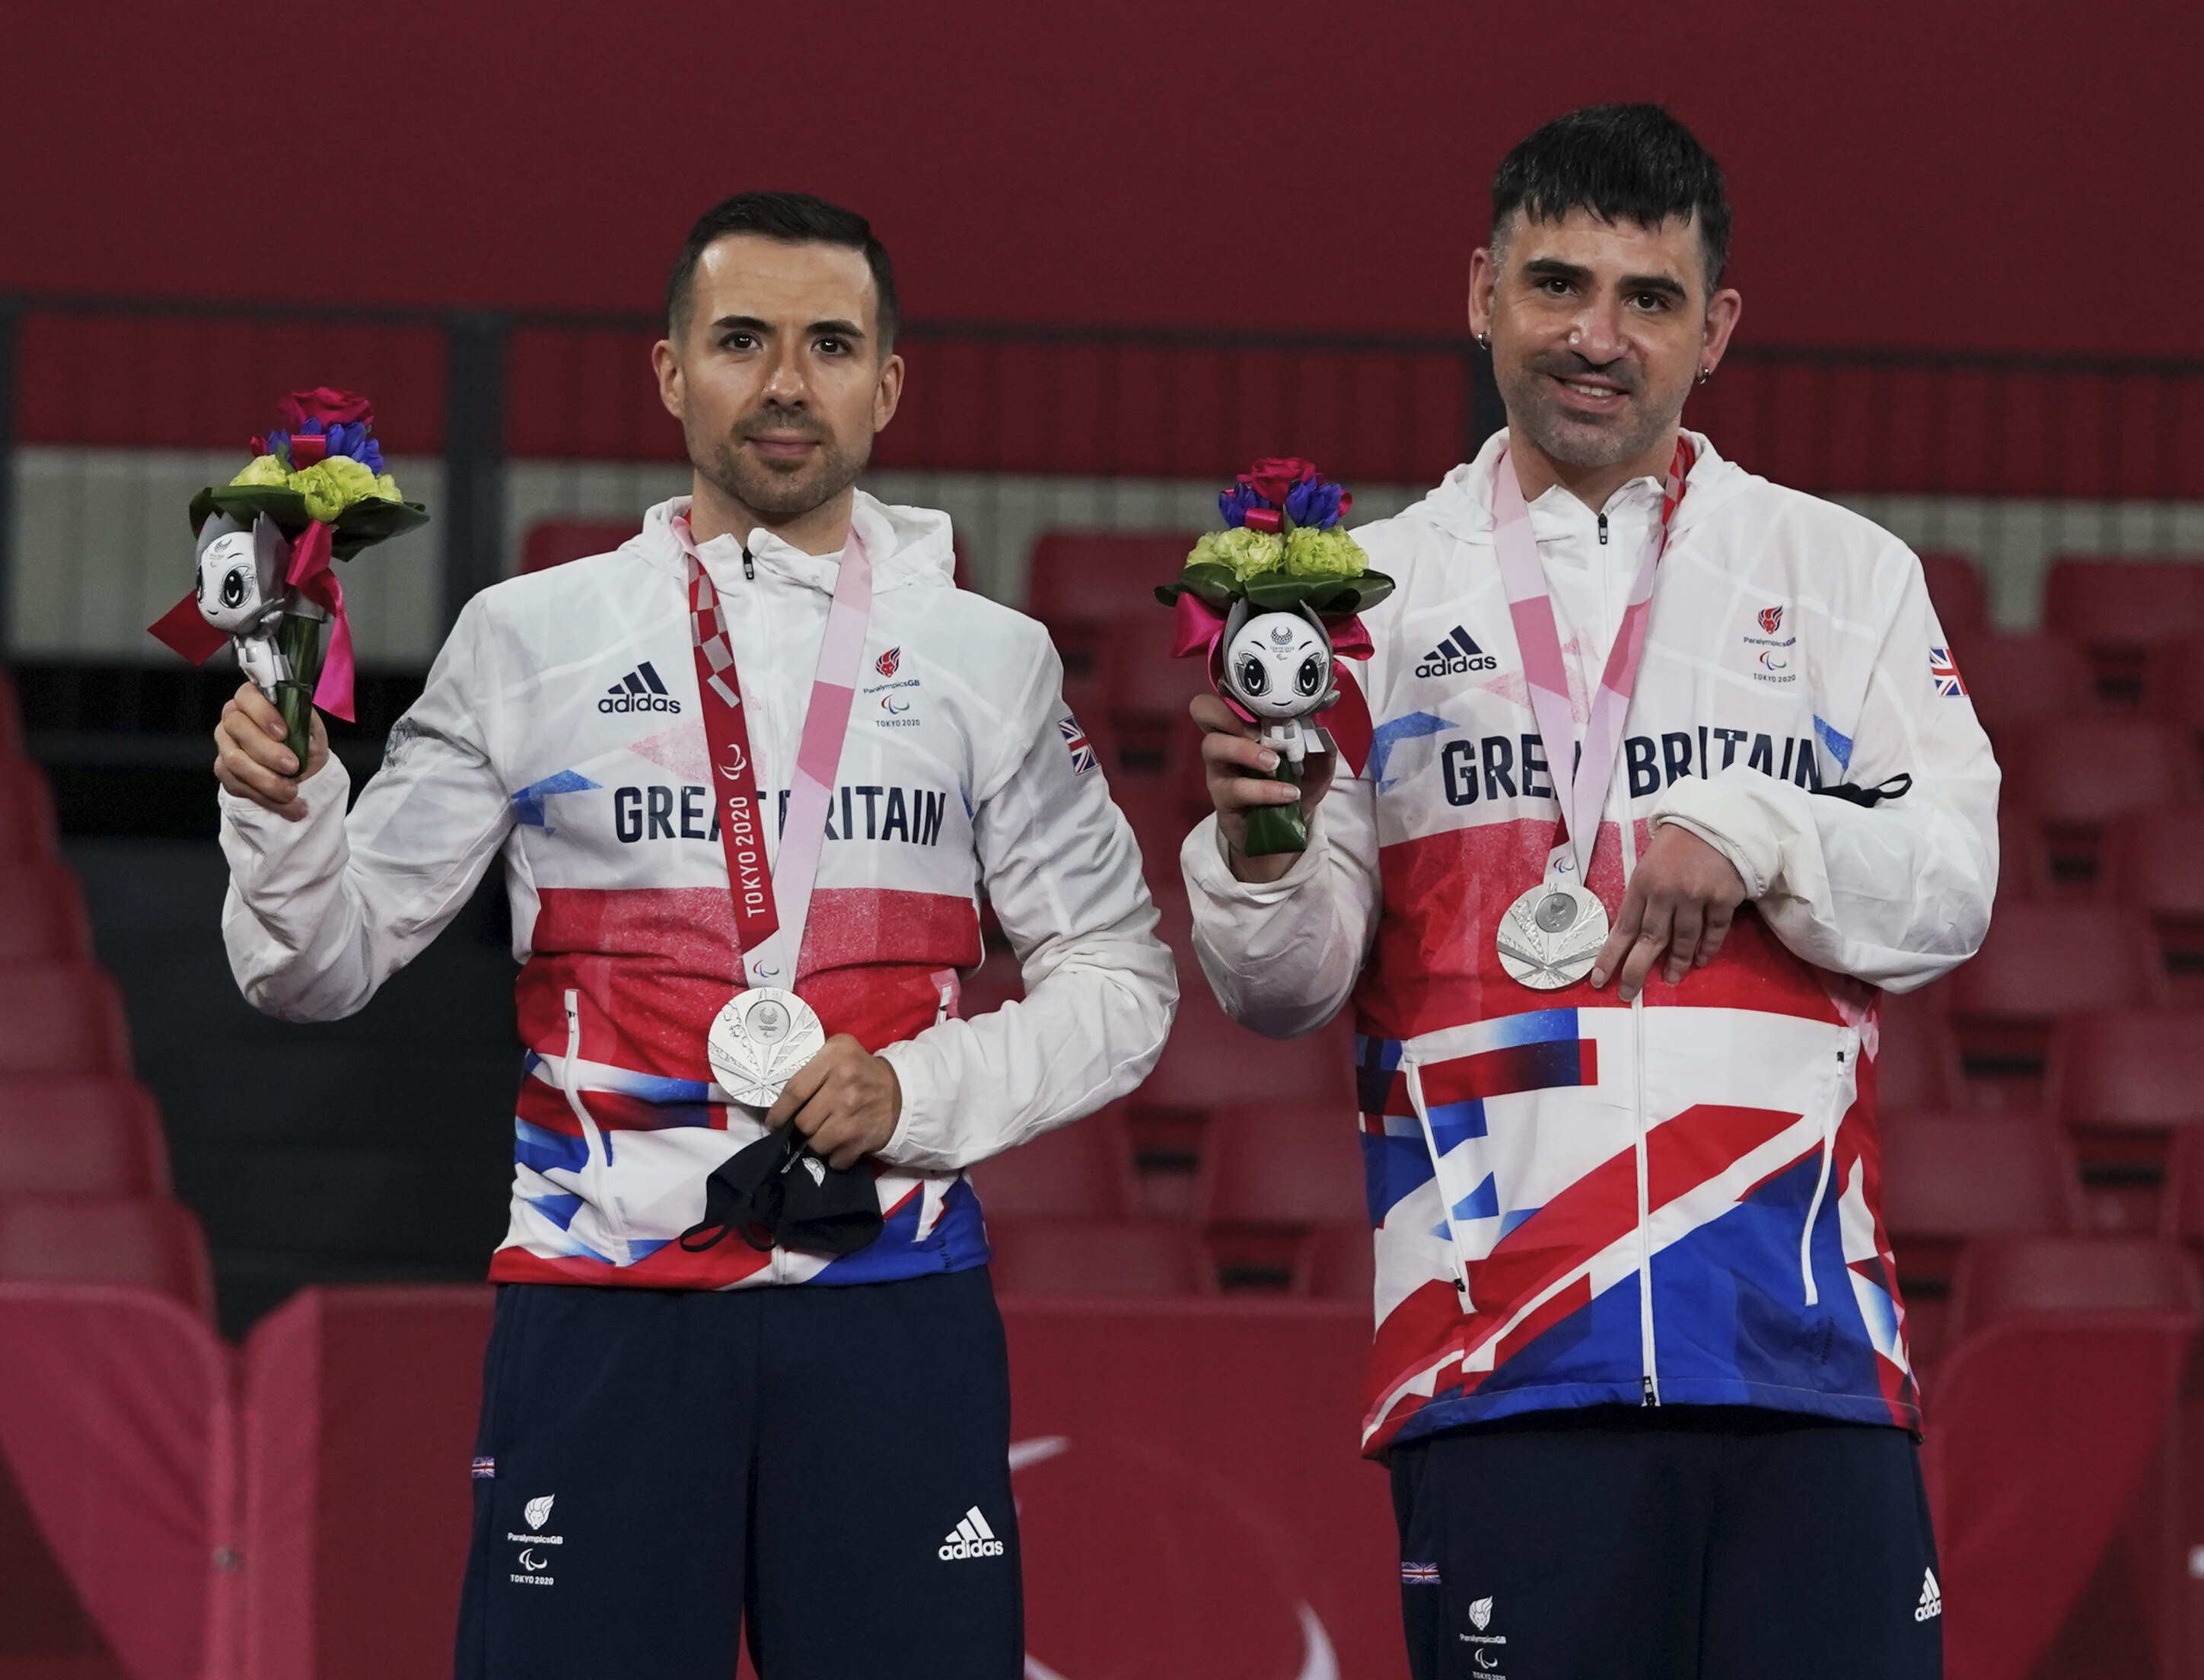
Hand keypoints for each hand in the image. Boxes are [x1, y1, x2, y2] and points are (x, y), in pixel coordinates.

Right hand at [213, 682, 327, 820]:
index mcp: (253, 700)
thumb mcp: (313, 731)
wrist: (302, 774)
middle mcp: (233, 719)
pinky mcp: (223, 770)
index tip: (283, 733)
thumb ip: (305, 720)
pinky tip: (286, 804)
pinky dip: (264, 797)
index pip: (247, 695)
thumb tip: (300, 715)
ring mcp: (224, 745)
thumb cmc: (305, 745)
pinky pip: (237, 784)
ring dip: (266, 780)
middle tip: (293, 767)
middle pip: (238, 729)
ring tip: (292, 792)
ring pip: (235, 761)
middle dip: (267, 752)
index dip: (263, 713)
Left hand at [768, 1034, 901, 1169]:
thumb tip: (779, 1100)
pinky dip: (835, 1157)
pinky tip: (842, 1144)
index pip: (794, 1091)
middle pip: (803, 1122)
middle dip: (802, 1128)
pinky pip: (835, 1159)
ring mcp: (855, 1114)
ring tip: (826, 1133)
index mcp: (835, 1057)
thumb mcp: (838, 1052)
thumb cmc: (860, 1072)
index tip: (773, 1123)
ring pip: (816, 1144)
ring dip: (817, 1143)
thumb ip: (811, 1066)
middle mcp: (845, 1085)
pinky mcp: (864, 1138)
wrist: (900, 1092)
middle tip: (808, 1125)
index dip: (779, 1112)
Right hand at [1190, 694, 1335, 883]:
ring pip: (1213, 746)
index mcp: (1244, 725)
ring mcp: (1218, 770)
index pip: (1224, 693)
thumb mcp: (1315, 767)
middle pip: (1202, 708)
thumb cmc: (1291, 787)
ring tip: (1275, 764)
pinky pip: (1236, 788)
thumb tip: (1324, 729)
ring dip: (1247, 750)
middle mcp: (1224, 741)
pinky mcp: (1221, 799)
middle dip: (1229, 712)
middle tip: (1258, 728)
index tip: (1268, 704)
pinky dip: (1266, 790)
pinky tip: (1289, 794)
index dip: (1236, 691)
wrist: (1282, 833)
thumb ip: (1321, 747)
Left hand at [1589, 825, 1747, 1002]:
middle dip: (1636, 971)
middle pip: (1650, 941)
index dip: (1610, 956)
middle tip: (1628, 994)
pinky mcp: (1723, 898)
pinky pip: (1714, 931)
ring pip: (1683, 940)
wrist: (1712, 823)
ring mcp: (1695, 896)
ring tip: (1670, 978)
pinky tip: (1701, 961)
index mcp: (1642, 884)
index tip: (1599, 980)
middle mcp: (1666, 893)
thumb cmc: (1674, 848)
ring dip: (1676, 963)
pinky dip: (1707, 949)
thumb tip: (1631, 938)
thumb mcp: (1647, 869)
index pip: (1623, 928)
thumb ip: (1641, 900)